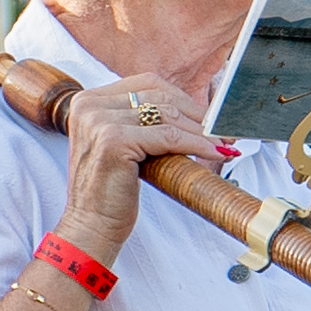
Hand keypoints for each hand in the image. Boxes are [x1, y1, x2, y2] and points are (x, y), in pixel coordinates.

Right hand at [55, 76, 220, 260]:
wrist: (92, 226)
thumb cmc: (110, 191)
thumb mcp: (124, 145)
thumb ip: (144, 122)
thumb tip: (195, 114)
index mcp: (88, 100)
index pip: (147, 84)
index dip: (182, 98)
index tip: (206, 116)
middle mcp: (89, 105)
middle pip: (159, 96)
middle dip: (196, 114)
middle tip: (222, 132)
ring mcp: (99, 121)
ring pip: (167, 115)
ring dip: (201, 130)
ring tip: (222, 144)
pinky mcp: (113, 140)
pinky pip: (168, 137)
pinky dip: (196, 144)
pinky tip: (213, 153)